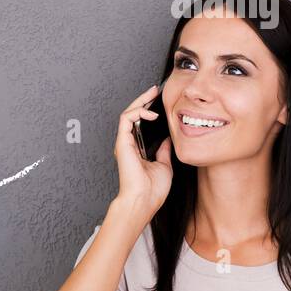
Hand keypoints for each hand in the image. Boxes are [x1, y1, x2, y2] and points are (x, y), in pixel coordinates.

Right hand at [109, 85, 172, 231]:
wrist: (144, 200)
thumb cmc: (152, 190)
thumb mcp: (164, 165)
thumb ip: (163, 151)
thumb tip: (167, 140)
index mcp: (137, 150)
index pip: (140, 124)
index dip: (149, 110)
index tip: (159, 101)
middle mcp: (129, 145)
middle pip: (133, 115)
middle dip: (144, 100)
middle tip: (154, 90)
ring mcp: (125, 143)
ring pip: (128, 113)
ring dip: (140, 101)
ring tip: (152, 93)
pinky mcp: (123, 142)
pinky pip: (126, 119)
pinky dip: (138, 111)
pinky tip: (151, 112)